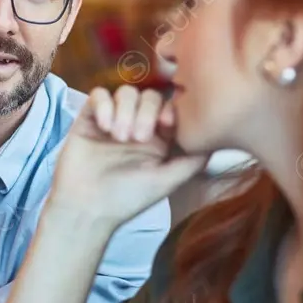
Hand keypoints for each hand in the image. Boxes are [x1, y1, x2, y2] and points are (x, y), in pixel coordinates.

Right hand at [48, 85, 207, 227]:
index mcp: (158, 139)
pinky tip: (104, 127)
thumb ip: (193, 160)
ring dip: (125, 110)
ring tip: (119, 137)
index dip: (170, 109)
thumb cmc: (128, 199)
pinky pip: (98, 95)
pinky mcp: (89, 119)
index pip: (169, 108)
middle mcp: (136, 125)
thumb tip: (216, 140)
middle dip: (146, 112)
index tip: (166, 125)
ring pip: (125, 92)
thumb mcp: (167, 181)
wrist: (86, 209)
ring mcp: (112, 120)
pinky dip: (103, 105)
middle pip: (149, 96)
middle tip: (137, 139)